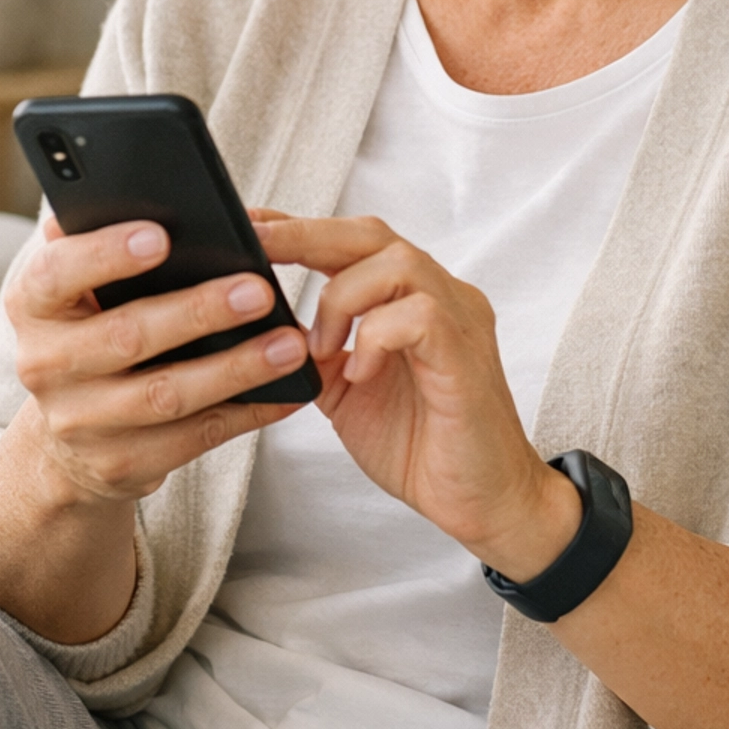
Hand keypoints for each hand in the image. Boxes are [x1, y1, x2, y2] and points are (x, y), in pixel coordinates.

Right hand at [8, 215, 309, 503]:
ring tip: (289, 344)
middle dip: (197, 312)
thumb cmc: (89, 332)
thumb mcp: (74, 289)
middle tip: (258, 289)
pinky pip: (194, 438)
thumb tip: (124, 191)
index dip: (105, 255)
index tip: (161, 235)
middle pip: (126, 337)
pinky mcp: (123, 464)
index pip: (56, 274)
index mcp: (31, 306)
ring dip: (235, 368)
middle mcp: (46, 365)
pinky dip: (246, 413)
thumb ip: (94, 243)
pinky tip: (286, 391)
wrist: (67, 441)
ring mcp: (82, 422)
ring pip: (166, 395)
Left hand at [254, 209, 728, 728]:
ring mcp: (459, 320)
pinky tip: (360, 372)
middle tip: (256, 246)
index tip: (245, 225)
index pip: (352, 241)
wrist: (482, 503)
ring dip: (343, 297)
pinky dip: (376, 336)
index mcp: (411, 298)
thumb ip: (318, 348)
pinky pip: (419, 315)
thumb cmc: (421, 446)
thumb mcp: (346, 389)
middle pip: (372, 235)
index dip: (298, 228)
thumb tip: (262, 321)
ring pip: (397, 261)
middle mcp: (440, 295)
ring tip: (322, 344)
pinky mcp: (466, 355)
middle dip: (306, 235)